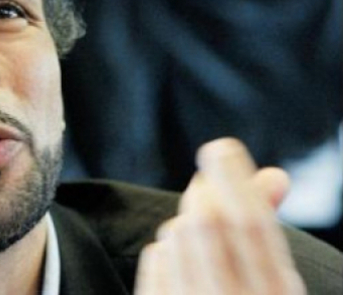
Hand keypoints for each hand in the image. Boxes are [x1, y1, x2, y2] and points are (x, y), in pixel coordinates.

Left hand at [135, 138, 305, 294]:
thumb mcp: (275, 279)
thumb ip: (268, 230)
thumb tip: (274, 175)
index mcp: (275, 293)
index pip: (252, 224)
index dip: (234, 179)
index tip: (221, 148)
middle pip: (205, 221)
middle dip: (203, 193)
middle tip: (206, 188)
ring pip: (174, 235)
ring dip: (182, 224)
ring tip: (199, 241)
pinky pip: (153, 259)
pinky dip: (165, 249)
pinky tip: (181, 264)